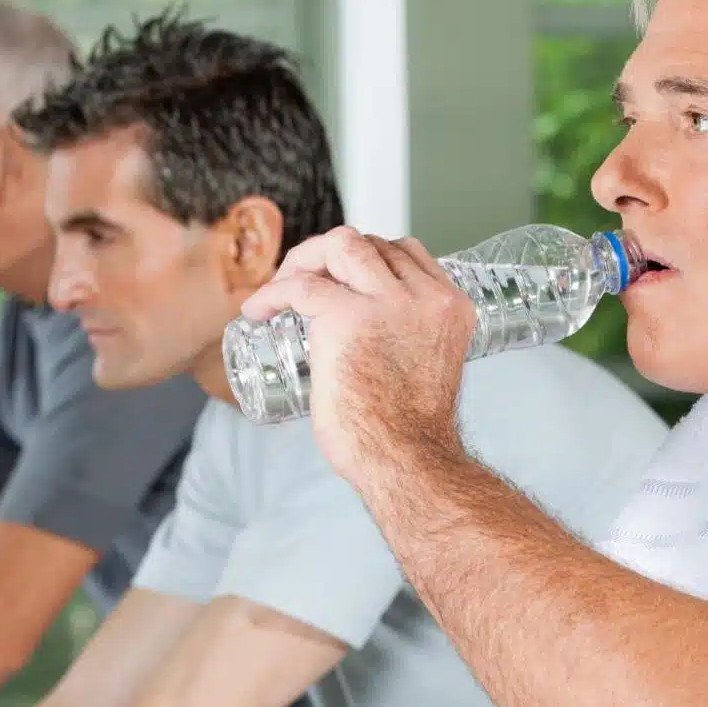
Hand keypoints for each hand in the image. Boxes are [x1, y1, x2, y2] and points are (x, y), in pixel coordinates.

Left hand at [240, 226, 474, 484]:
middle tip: (300, 284)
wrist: (407, 463)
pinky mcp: (347, 317)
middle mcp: (425, 297)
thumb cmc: (409, 436)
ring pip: (339, 245)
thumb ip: (408, 343)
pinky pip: (301, 286)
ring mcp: (388, 303)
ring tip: (278, 289)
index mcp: (450, 308)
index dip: (365, 259)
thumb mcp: (424, 368)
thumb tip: (368, 342)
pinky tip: (257, 311)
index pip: (406, 253)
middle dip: (328, 255)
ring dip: (302, 260)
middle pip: (370, 243)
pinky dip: (272, 293)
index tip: (337, 281)